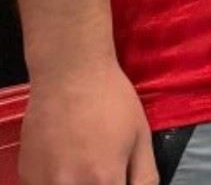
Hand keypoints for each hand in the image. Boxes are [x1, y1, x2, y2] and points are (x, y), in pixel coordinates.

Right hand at [19, 62, 158, 184]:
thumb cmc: (111, 99)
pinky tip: (64, 160)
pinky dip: (56, 182)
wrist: (70, 73)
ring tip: (83, 159)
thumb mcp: (141, 136)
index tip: (118, 178)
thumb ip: (145, 177)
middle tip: (101, 166)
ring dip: (77, 183)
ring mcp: (45, 184)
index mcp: (105, 180)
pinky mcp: (27, 177)